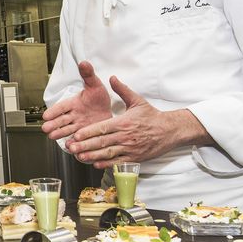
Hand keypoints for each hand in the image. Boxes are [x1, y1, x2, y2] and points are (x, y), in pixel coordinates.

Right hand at [41, 61, 112, 140]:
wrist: (110, 111)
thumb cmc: (99, 98)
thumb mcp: (96, 85)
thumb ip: (88, 74)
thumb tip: (84, 62)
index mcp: (74, 103)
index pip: (62, 107)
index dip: (54, 111)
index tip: (46, 115)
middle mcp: (73, 115)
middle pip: (61, 120)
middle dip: (53, 124)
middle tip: (45, 128)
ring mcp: (78, 126)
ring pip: (66, 130)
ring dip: (59, 134)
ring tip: (52, 136)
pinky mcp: (84, 135)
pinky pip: (77, 139)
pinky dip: (73, 142)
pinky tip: (70, 145)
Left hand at [66, 75, 208, 168]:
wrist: (171, 130)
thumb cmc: (152, 116)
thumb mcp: (137, 101)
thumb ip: (122, 90)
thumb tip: (111, 77)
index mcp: (124, 122)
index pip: (102, 128)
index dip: (88, 132)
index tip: (76, 135)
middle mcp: (126, 136)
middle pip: (102, 142)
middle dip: (85, 145)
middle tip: (71, 147)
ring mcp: (130, 148)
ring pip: (108, 154)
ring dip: (92, 155)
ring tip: (80, 156)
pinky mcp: (135, 158)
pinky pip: (118, 162)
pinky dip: (106, 164)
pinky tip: (95, 164)